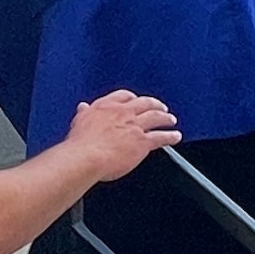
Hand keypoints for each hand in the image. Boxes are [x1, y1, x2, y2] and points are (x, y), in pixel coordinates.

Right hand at [64, 91, 179, 181]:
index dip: (132, 98)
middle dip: (154, 104)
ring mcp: (135, 126)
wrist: (86, 158)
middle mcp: (123, 112)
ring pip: (156, 117)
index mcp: (106, 106)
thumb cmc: (79, 145)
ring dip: (165, 118)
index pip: (123, 95)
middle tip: (161, 107)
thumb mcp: (78, 122)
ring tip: (171, 120)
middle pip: (144, 103)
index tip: (136, 100)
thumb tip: (83, 107)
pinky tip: (175, 137)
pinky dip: (170, 136)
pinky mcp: (143, 141)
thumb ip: (84, 113)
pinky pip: (161, 137)